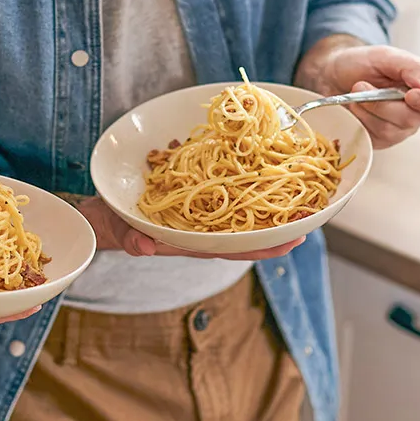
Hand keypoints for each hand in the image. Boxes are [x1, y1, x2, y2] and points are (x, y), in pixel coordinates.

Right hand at [78, 197, 302, 260]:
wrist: (108, 211)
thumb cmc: (117, 222)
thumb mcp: (121, 230)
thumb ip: (131, 239)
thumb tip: (143, 247)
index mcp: (193, 242)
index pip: (235, 249)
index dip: (264, 247)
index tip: (292, 242)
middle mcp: (204, 230)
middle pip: (249, 235)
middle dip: (279, 229)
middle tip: (312, 218)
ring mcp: (203, 213)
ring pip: (243, 216)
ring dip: (270, 208)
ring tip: (302, 197)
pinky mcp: (199, 195)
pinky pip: (230, 193)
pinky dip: (250, 184)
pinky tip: (268, 172)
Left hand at [297, 38, 419, 148]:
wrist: (332, 74)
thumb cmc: (364, 62)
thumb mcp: (386, 56)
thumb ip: (411, 67)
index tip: (410, 94)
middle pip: (416, 119)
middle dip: (384, 103)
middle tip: (362, 84)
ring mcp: (402, 128)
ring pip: (393, 129)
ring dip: (369, 108)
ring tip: (356, 90)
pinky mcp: (382, 140)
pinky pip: (375, 136)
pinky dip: (360, 118)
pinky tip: (355, 106)